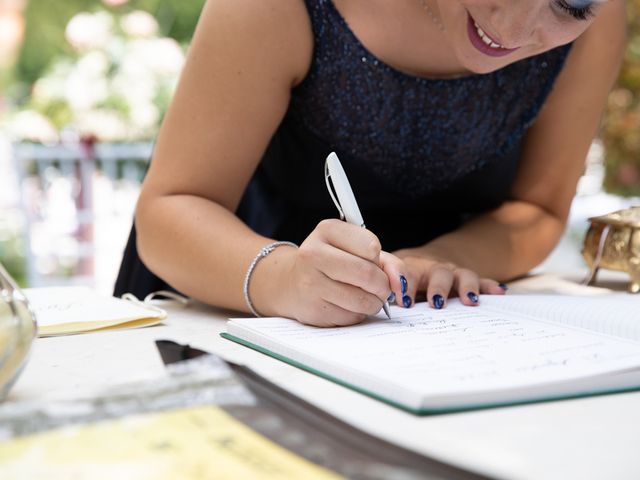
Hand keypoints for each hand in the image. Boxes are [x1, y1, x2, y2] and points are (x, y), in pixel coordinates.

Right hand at [278, 219, 407, 326]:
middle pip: (368, 274)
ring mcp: (310, 283)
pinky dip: (357, 314)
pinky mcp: (312, 309)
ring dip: (373, 302)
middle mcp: (313, 253)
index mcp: (327, 230)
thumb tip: (400, 285)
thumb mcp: (357, 250)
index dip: (378, 259)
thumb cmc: (332, 263)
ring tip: (363, 296)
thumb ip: (388, 262)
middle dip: (382, 285)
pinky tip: (345, 304)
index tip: (370, 261)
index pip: (371, 246)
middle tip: (379, 287)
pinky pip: (351, 317)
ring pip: (362, 300)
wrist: (290, 282)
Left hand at [394, 254, 506, 309]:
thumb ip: (385, 286)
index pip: (408, 274)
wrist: (426, 259)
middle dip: (439, 287)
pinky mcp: (470, 280)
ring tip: (470, 301)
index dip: (406, 286)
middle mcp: (436, 268)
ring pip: (463, 275)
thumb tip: (373, 302)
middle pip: (439, 273)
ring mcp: (455, 274)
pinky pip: (483, 281)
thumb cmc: (404, 274)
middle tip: (437, 303)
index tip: (404, 302)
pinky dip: (490, 286)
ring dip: (467, 286)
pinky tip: (499, 293)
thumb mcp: (390, 275)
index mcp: (413, 267)